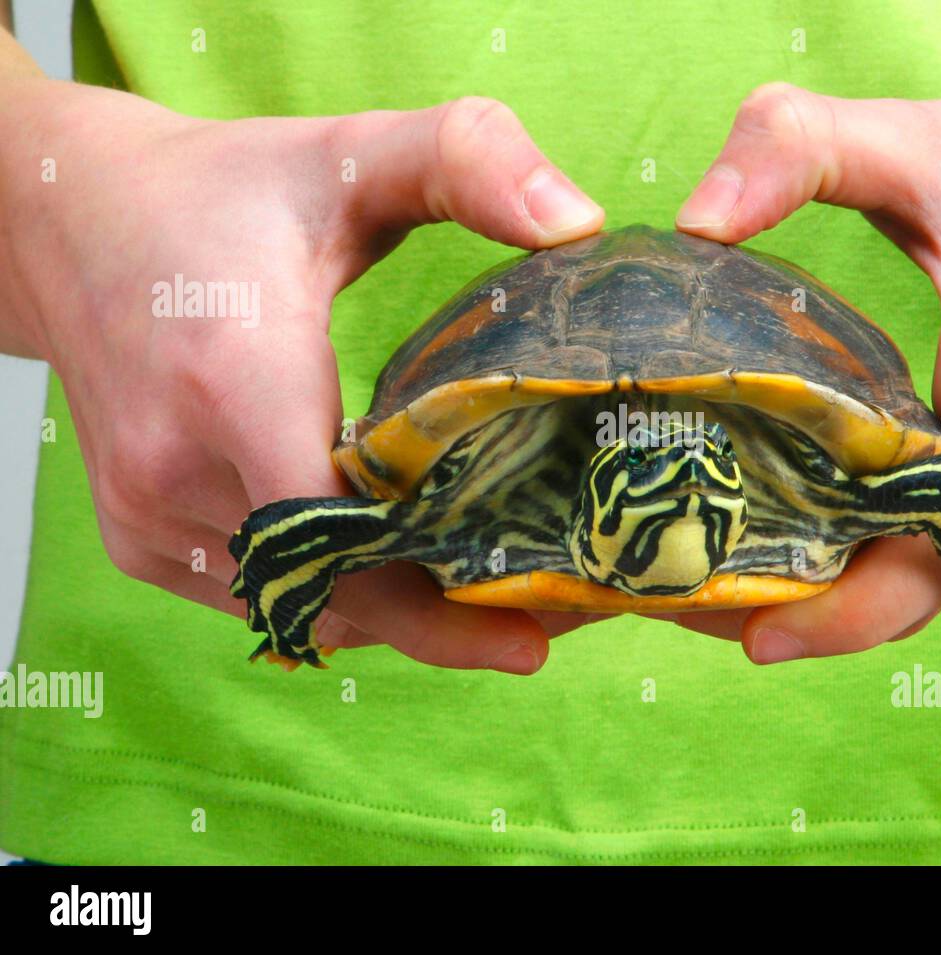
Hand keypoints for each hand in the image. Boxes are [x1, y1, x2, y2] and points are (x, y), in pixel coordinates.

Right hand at [0, 80, 604, 672]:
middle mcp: (175, 462)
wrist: (65, 220)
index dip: (433, 603)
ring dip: (386, 610)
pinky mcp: (136, 534)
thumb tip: (578, 221)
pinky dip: (327, 594)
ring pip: (295, 604)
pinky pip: (254, 594)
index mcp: (234, 374)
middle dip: (436, 618)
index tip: (527, 638)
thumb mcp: (349, 152)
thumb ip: (466, 158)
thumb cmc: (217, 191)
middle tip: (533, 623)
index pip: (336, 532)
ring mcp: (146, 510)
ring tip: (477, 593)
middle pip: (329, 588)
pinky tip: (389, 565)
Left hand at [671, 47, 940, 662]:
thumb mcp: (923, 136)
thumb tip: (696, 221)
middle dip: (833, 613)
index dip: (848, 599)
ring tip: (764, 582)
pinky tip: (844, 539)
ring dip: (872, 595)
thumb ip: (798, 146)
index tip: (753, 626)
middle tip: (720, 609)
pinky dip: (918, 561)